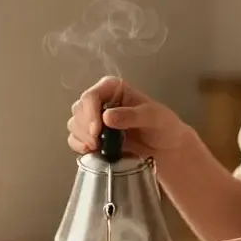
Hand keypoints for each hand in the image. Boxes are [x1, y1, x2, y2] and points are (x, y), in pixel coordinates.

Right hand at [67, 76, 186, 158]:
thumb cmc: (163, 127)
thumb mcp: (153, 118)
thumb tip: (107, 117)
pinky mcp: (93, 135)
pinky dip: (79, 146)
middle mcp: (101, 100)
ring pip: (74, 123)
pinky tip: (91, 151)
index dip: (90, 113)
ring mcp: (95, 118)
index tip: (96, 131)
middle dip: (85, 128)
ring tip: (98, 147)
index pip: (91, 96)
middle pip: (79, 110)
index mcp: (113, 88)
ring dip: (82, 137)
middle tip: (98, 143)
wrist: (166, 148)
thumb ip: (131, 116)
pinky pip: (75, 138)